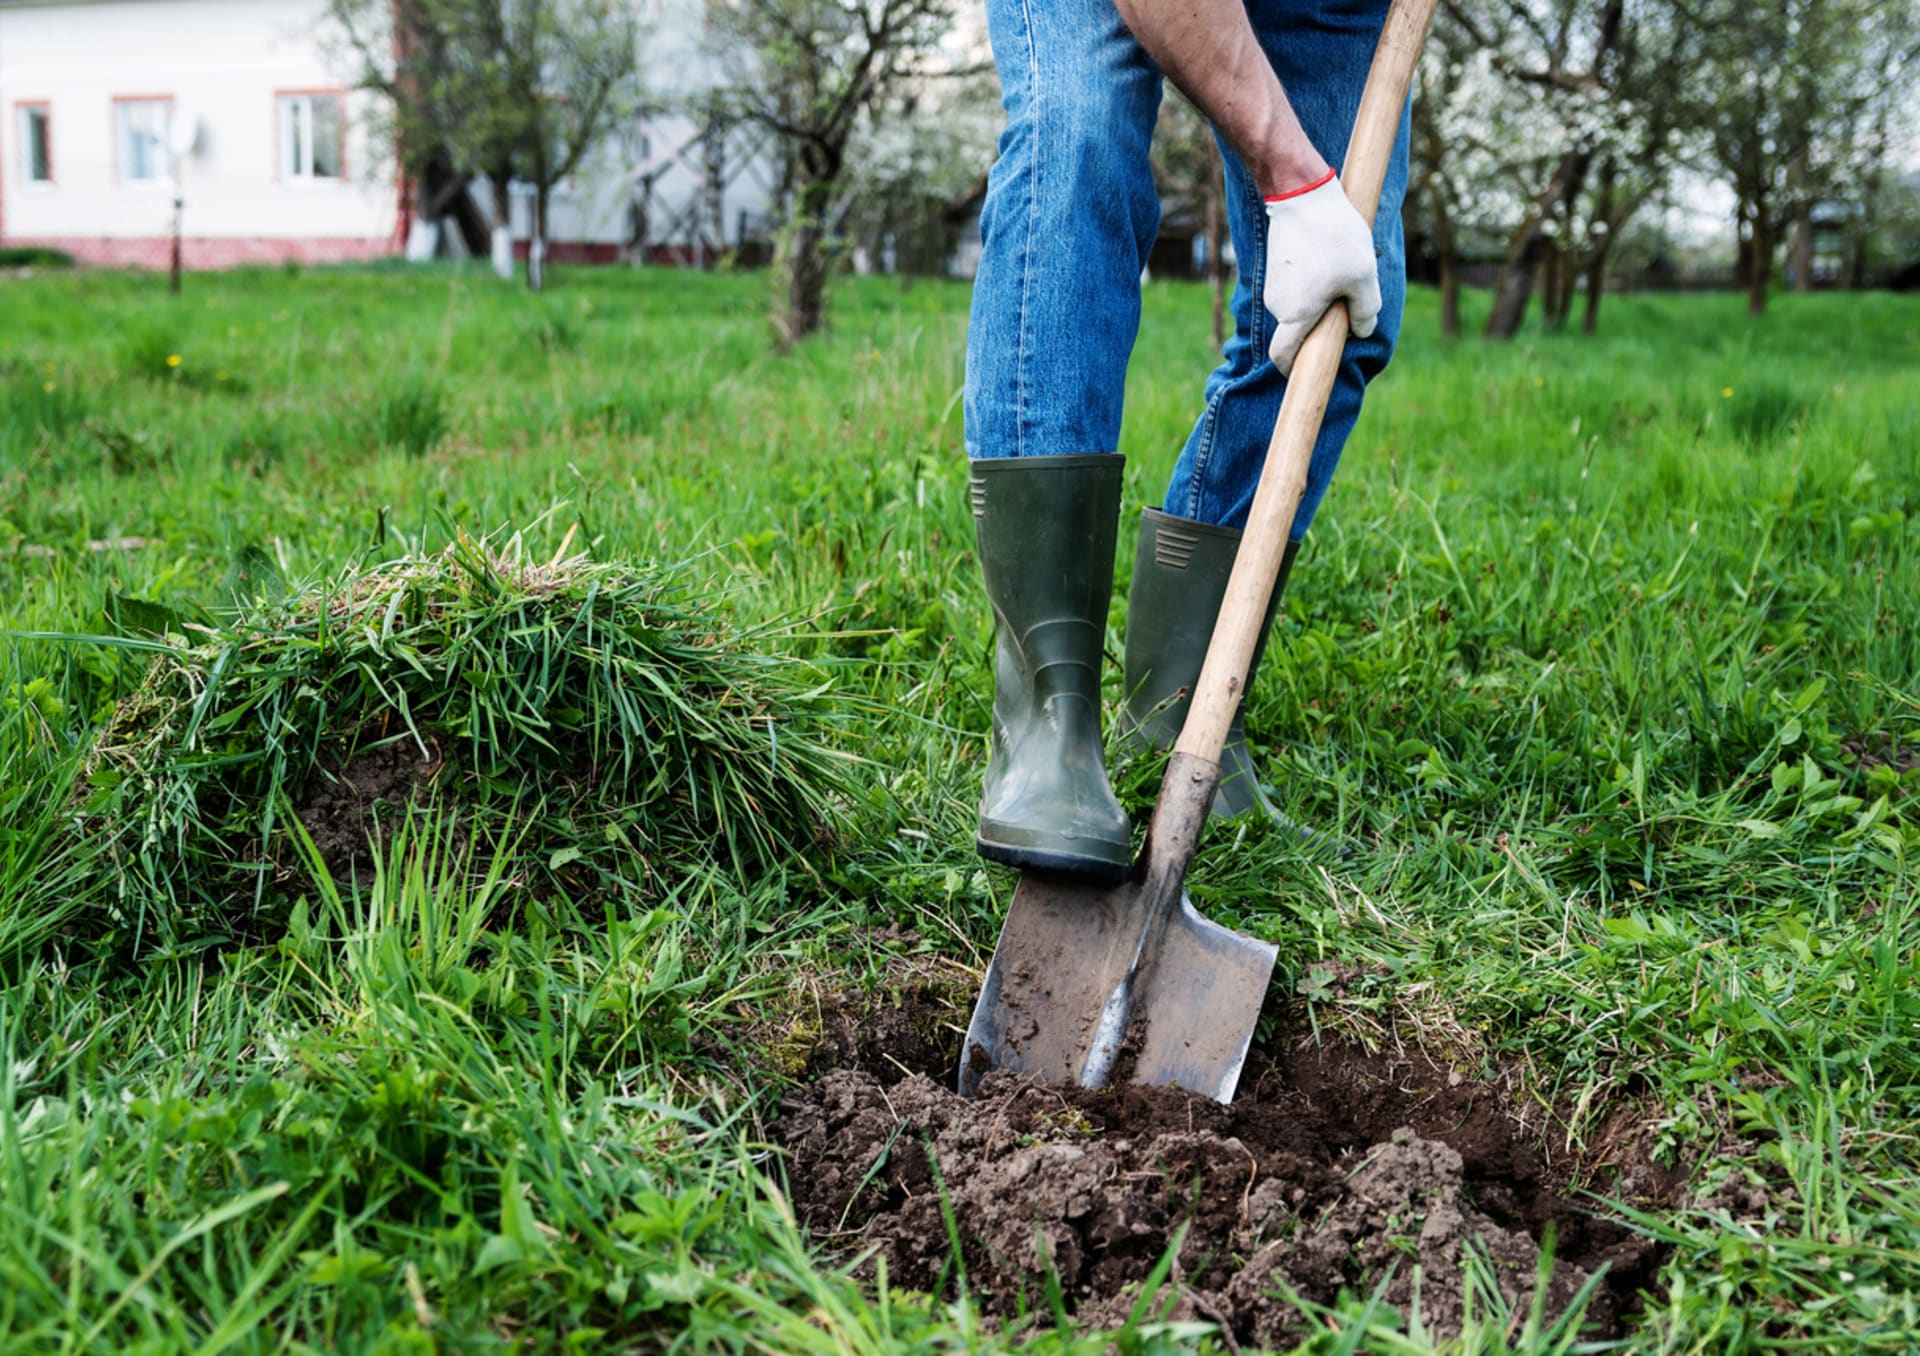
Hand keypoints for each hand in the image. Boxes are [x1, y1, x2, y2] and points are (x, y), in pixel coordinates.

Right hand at [1262, 173, 1381, 376]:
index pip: (1283, 356)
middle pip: (1297, 329)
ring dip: (1317, 298)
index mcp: (1297, 315)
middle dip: (1319, 323)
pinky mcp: (1274, 267)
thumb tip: (1361, 331)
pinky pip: (1293, 287)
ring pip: (1297, 306)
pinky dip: (1309, 282)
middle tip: (1346, 298)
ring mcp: (1272, 285)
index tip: (1305, 370)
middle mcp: (1278, 305)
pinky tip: (1325, 256)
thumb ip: (1366, 311)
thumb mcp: (1364, 276)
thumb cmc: (1334, 237)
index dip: (1292, 369)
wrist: (1301, 193)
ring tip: (1338, 268)